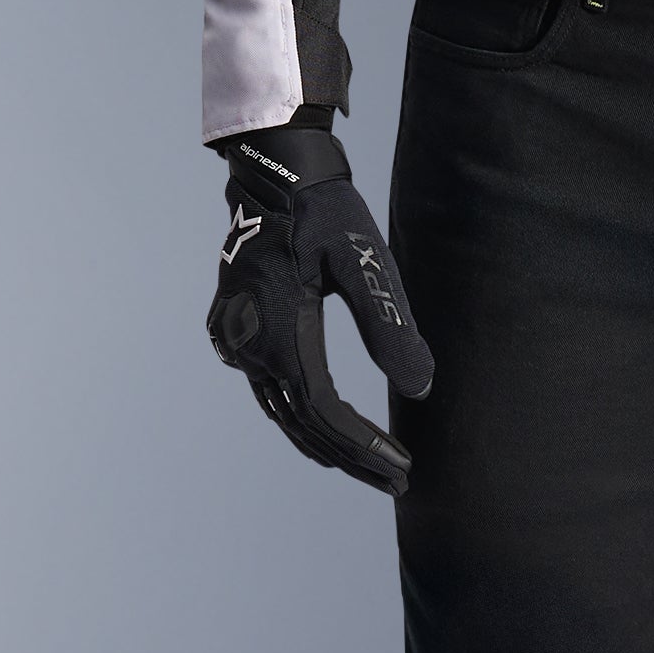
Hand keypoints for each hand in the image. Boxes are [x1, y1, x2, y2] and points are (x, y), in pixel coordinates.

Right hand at [208, 124, 433, 493]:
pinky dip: (302, 416)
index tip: (402, 467)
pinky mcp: (232, 334)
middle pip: (302, 424)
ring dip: (327, 443)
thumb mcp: (365, 261)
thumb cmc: (326, 211)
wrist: (273, 172)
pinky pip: (269, 391)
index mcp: (280, 330)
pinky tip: (330, 429)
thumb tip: (421, 388)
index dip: (363, 447)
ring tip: (373, 466)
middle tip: (398, 480)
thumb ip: (390, 324)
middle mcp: (248, 346)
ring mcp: (234, 342)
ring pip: (282, 412)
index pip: (323, 413)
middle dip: (352, 457)